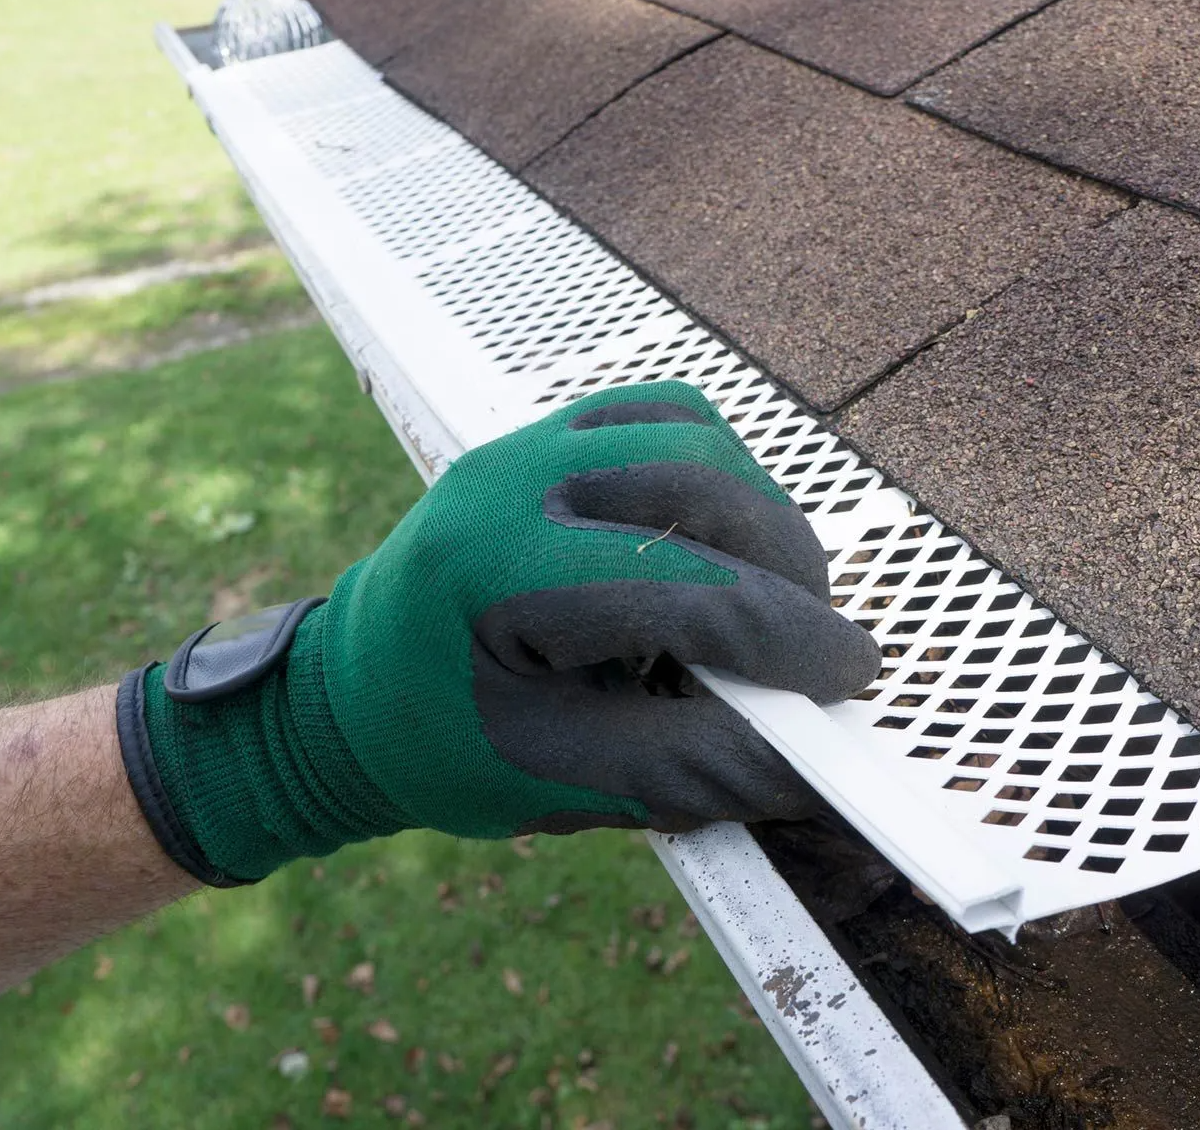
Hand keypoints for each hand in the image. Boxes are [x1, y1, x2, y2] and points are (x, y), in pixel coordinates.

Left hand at [119, 381, 880, 883]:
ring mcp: (526, 442)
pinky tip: (725, 538)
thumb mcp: (562, 782)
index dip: (793, 639)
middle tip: (819, 646)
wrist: (346, 694)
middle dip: (790, 572)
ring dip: (760, 515)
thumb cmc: (441, 750)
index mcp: (500, 575)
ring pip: (696, 437)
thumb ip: (694, 768)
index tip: (853, 680)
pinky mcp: (543, 433)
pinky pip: (664, 417)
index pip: (690, 589)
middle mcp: (513, 482)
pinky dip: (718, 472)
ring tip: (773, 596)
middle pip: (708, 488)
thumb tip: (817, 767)